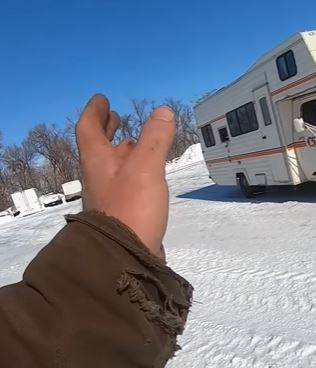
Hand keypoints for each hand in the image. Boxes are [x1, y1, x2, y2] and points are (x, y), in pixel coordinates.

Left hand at [76, 94, 174, 256]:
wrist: (124, 255)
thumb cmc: (131, 207)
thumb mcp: (145, 167)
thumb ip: (155, 138)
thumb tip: (163, 111)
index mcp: (98, 161)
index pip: (88, 128)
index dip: (95, 112)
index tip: (102, 99)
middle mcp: (99, 176)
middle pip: (98, 147)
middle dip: (107, 129)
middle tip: (115, 116)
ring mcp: (110, 195)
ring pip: (113, 165)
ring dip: (121, 149)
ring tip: (134, 141)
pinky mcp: (123, 211)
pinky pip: (125, 181)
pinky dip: (133, 169)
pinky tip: (147, 174)